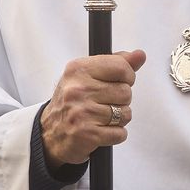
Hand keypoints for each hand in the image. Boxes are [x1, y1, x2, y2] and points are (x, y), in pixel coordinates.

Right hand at [40, 50, 146, 169]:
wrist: (50, 133)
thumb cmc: (71, 103)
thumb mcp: (87, 76)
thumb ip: (115, 63)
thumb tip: (139, 55)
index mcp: (78, 70)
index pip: (121, 67)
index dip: (127, 77)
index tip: (119, 82)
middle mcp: (78, 89)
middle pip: (126, 92)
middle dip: (121, 101)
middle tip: (104, 103)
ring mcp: (82, 112)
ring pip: (125, 114)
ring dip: (119, 119)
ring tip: (102, 117)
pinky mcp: (88, 133)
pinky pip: (120, 133)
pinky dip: (115, 134)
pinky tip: (101, 130)